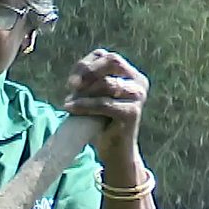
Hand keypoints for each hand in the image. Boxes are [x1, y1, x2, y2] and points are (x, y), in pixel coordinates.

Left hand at [62, 49, 148, 165]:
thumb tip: (75, 78)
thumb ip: (90, 81)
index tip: (71, 81)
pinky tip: (70, 108)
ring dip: (84, 92)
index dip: (86, 64)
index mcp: (131, 74)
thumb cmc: (101, 121)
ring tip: (70, 102)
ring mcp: (138, 97)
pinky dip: (84, 105)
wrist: (115, 151)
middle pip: (112, 61)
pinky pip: (104, 103)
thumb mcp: (95, 96)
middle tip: (71, 85)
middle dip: (88, 70)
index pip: (106, 56)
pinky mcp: (132, 113)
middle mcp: (139, 82)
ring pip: (106, 84)